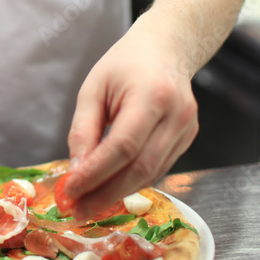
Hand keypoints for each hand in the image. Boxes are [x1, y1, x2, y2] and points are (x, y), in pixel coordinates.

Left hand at [63, 18, 198, 220]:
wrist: (166, 49)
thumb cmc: (125, 65)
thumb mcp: (93, 89)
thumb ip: (83, 131)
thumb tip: (76, 173)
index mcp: (152, 95)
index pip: (123, 146)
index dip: (96, 174)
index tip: (70, 191)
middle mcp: (176, 115)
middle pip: (140, 168)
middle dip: (106, 194)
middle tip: (77, 210)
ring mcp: (187, 129)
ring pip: (151, 174)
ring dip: (118, 194)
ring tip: (88, 204)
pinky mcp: (188, 139)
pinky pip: (158, 169)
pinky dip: (133, 182)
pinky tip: (110, 188)